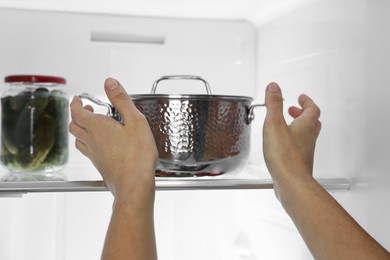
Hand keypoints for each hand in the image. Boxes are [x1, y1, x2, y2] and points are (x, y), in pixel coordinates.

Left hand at [68, 78, 157, 198]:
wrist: (134, 185)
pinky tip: (101, 145)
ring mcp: (94, 154)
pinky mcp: (99, 165)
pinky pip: (87, 150)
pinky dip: (89, 142)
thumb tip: (109, 82)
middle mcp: (91, 140)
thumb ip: (121, 100)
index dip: (76, 103)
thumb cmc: (137, 155)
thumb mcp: (135, 120)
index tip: (79, 98)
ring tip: (92, 125)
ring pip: (79, 139)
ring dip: (81, 129)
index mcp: (97, 127)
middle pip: (74, 125)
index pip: (77, 111)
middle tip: (87, 109)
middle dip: (78, 115)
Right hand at [262, 82, 320, 183]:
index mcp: (305, 126)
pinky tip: (281, 145)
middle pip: (312, 122)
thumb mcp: (274, 124)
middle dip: (302, 113)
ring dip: (298, 127)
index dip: (307, 101)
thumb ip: (274, 104)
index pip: (312, 108)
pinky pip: (299, 148)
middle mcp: (308, 138)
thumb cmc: (285, 156)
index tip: (301, 97)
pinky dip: (293, 141)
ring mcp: (305, 151)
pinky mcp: (298, 162)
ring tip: (287, 126)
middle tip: (293, 110)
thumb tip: (274, 87)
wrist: (291, 182)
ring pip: (307, 135)